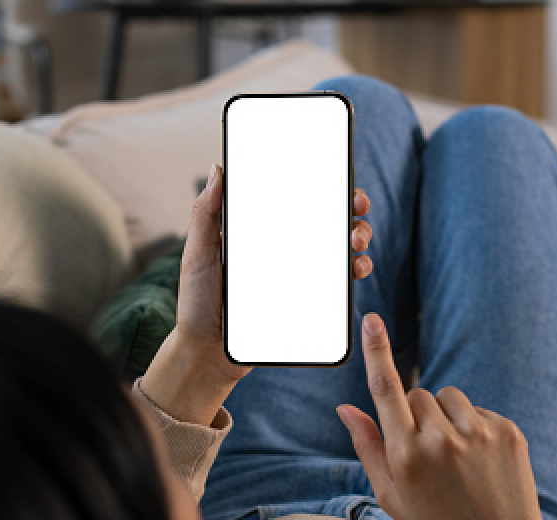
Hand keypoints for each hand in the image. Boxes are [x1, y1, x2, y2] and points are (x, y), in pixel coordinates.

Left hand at [142, 164, 373, 425]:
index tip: (339, 176)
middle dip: (351, 206)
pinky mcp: (306, 298)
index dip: (321, 183)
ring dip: (359, 236)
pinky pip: (337, 282)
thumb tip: (219, 171)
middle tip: (358, 205)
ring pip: (338, 247)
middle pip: (326, 219)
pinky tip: (355, 270)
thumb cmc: (197, 303)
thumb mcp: (197, 254)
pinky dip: (353, 271)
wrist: (208, 353)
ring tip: (356, 242)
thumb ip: (205, 214)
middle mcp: (283, 248)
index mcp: (261, 231)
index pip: (296, 198)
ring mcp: (297, 273)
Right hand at [337, 314, 541, 519]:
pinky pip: (478, 409)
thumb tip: (346, 408)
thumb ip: (367, 447)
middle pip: (417, 395)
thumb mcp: (391, 494)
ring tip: (453, 455)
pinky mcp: (508, 432)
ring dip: (445, 416)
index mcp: (408, 455)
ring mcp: (480, 434)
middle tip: (426, 454)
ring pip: (448, 396)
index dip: (377, 352)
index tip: (373, 321)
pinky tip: (478, 460)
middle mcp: (443, 440)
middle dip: (415, 415)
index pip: (387, 390)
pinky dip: (473, 427)